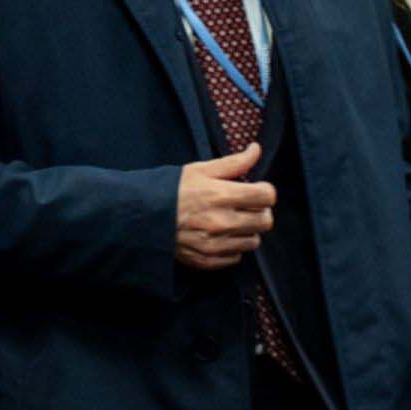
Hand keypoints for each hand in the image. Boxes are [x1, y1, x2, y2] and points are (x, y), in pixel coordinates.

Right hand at [173, 142, 274, 269]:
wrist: (143, 216)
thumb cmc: (173, 189)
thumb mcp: (201, 169)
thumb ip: (234, 162)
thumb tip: (256, 150)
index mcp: (222, 195)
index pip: (267, 196)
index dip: (264, 190)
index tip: (255, 189)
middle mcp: (222, 222)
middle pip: (265, 221)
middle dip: (260, 211)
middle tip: (246, 205)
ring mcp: (216, 244)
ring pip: (254, 241)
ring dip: (248, 230)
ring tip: (232, 221)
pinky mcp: (209, 260)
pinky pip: (237, 257)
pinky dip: (233, 246)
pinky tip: (220, 235)